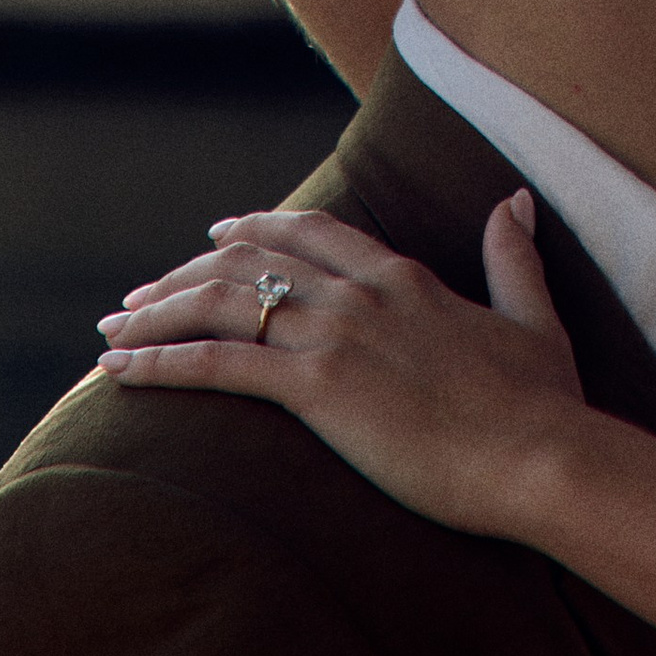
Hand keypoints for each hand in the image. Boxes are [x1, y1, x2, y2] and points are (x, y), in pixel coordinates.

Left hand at [97, 195, 587, 536]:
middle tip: (141, 294)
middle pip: (250, 261)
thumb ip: (514, 257)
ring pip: (222, 302)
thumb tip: (515, 200)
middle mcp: (359, 294)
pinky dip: (161, 361)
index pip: (311, 233)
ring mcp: (336, 337)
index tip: (213, 236)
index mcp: (402, 278)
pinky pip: (220, 364)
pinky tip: (120, 370)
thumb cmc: (542, 405)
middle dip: (185, 273)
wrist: (540, 456)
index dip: (255, 230)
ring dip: (158, 311)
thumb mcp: (533, 320)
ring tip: (113, 328)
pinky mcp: (319, 389)